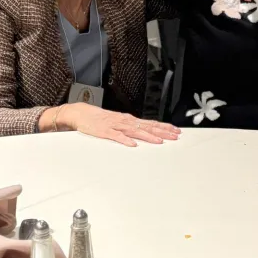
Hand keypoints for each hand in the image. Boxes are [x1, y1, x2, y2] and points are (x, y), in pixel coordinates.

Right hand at [63, 103, 180, 146]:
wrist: (81, 113)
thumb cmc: (101, 118)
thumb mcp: (119, 121)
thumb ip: (132, 127)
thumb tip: (146, 132)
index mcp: (130, 120)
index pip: (151, 123)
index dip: (164, 127)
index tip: (176, 131)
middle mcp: (126, 121)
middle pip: (147, 126)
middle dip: (162, 132)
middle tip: (175, 136)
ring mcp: (116, 126)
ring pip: (135, 131)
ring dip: (148, 136)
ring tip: (159, 141)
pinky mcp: (105, 131)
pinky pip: (116, 136)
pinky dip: (125, 140)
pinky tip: (133, 144)